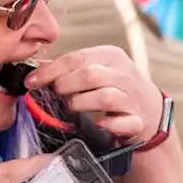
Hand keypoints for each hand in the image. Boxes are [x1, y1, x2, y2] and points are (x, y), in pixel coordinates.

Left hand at [27, 45, 162, 142]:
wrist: (150, 110)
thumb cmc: (115, 87)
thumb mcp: (97, 70)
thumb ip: (70, 69)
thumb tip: (38, 70)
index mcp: (111, 56)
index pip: (77, 57)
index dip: (51, 70)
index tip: (32, 81)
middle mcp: (124, 74)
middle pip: (90, 75)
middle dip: (65, 85)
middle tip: (55, 94)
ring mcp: (133, 98)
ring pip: (105, 97)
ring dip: (82, 103)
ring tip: (72, 107)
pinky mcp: (138, 121)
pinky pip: (125, 122)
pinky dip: (110, 125)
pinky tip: (99, 126)